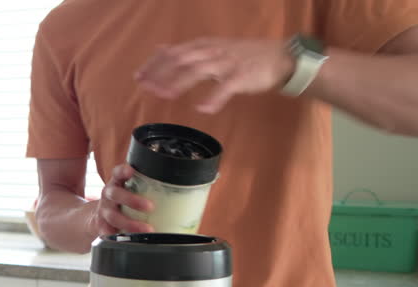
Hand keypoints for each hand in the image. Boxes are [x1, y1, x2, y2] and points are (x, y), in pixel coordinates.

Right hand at [90, 164, 154, 236]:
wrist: (100, 216)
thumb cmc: (123, 202)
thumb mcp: (132, 191)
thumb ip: (150, 190)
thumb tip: (188, 198)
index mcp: (117, 182)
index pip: (118, 172)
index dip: (123, 171)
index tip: (131, 171)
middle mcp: (109, 195)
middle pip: (116, 194)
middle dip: (132, 200)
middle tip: (150, 206)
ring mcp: (104, 210)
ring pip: (113, 216)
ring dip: (130, 223)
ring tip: (146, 229)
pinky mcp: (101, 226)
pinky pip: (107, 232)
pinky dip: (116, 238)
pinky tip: (127, 241)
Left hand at [134, 37, 294, 113]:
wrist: (279, 58)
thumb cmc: (243, 56)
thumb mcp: (211, 48)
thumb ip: (185, 51)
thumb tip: (160, 49)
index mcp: (203, 46)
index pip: (173, 52)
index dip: (154, 64)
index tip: (138, 76)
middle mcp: (212, 51)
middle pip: (181, 59)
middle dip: (160, 73)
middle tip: (145, 86)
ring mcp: (227, 63)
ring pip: (198, 70)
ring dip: (179, 83)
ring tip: (165, 95)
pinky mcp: (241, 76)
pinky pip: (225, 87)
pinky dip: (213, 98)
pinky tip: (202, 108)